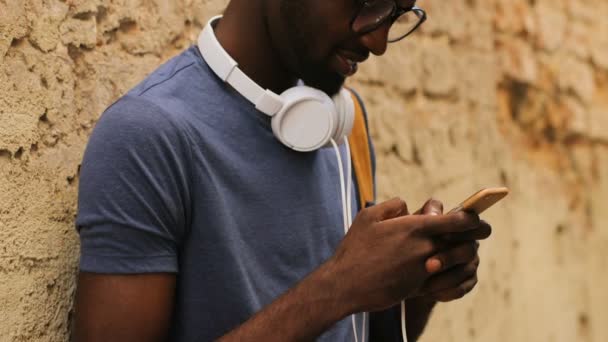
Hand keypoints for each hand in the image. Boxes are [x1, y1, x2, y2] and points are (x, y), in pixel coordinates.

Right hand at [326, 197, 479, 313]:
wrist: (346, 285)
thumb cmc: (354, 249)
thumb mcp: (368, 216)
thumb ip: (392, 206)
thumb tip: (408, 206)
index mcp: (415, 228)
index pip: (457, 220)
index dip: (472, 217)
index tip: (476, 216)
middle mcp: (425, 249)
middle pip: (464, 241)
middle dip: (477, 234)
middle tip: (484, 230)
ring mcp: (424, 270)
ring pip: (457, 260)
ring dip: (464, 253)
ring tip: (464, 247)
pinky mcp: (419, 287)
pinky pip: (444, 277)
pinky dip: (449, 271)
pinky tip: (445, 265)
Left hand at [416, 199, 491, 301]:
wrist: (404, 267)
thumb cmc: (412, 237)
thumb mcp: (415, 222)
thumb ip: (427, 214)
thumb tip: (432, 216)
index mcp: (463, 226)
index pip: (479, 225)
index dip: (466, 229)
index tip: (442, 235)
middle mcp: (470, 245)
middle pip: (469, 250)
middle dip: (449, 258)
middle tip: (428, 265)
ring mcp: (470, 265)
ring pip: (464, 272)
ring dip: (443, 278)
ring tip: (421, 283)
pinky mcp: (466, 283)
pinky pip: (459, 289)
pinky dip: (442, 291)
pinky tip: (426, 291)